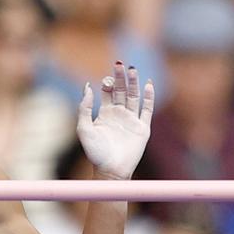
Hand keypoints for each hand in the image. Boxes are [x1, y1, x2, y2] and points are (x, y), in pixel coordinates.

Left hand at [76, 61, 152, 181]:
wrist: (110, 170)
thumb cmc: (95, 153)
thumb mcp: (84, 128)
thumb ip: (84, 108)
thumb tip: (88, 87)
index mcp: (105, 114)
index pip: (108, 92)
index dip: (107, 83)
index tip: (106, 77)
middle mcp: (119, 115)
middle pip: (122, 91)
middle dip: (121, 78)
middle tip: (120, 63)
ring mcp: (132, 120)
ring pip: (135, 97)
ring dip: (134, 83)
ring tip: (133, 69)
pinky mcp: (143, 128)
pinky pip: (148, 109)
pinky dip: (149, 97)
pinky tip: (148, 84)